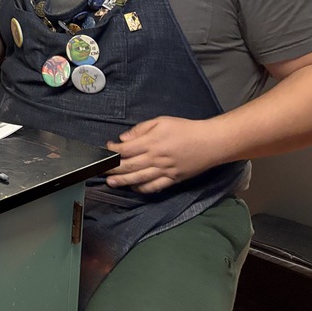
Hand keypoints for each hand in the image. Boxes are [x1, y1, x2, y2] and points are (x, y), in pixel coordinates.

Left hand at [104, 116, 220, 193]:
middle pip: (129, 166)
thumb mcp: (161, 121)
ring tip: (111, 183)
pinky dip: (143, 189)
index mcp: (151, 142)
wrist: (210, 142)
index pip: (126, 150)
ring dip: (123, 181)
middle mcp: (156, 158)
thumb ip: (140, 129)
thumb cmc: (185, 129)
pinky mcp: (173, 179)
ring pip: (139, 179)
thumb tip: (124, 139)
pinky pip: (155, 187)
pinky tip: (134, 188)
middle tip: (100, 170)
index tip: (106, 149)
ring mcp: (164, 171)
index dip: (113, 151)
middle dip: (113, 169)